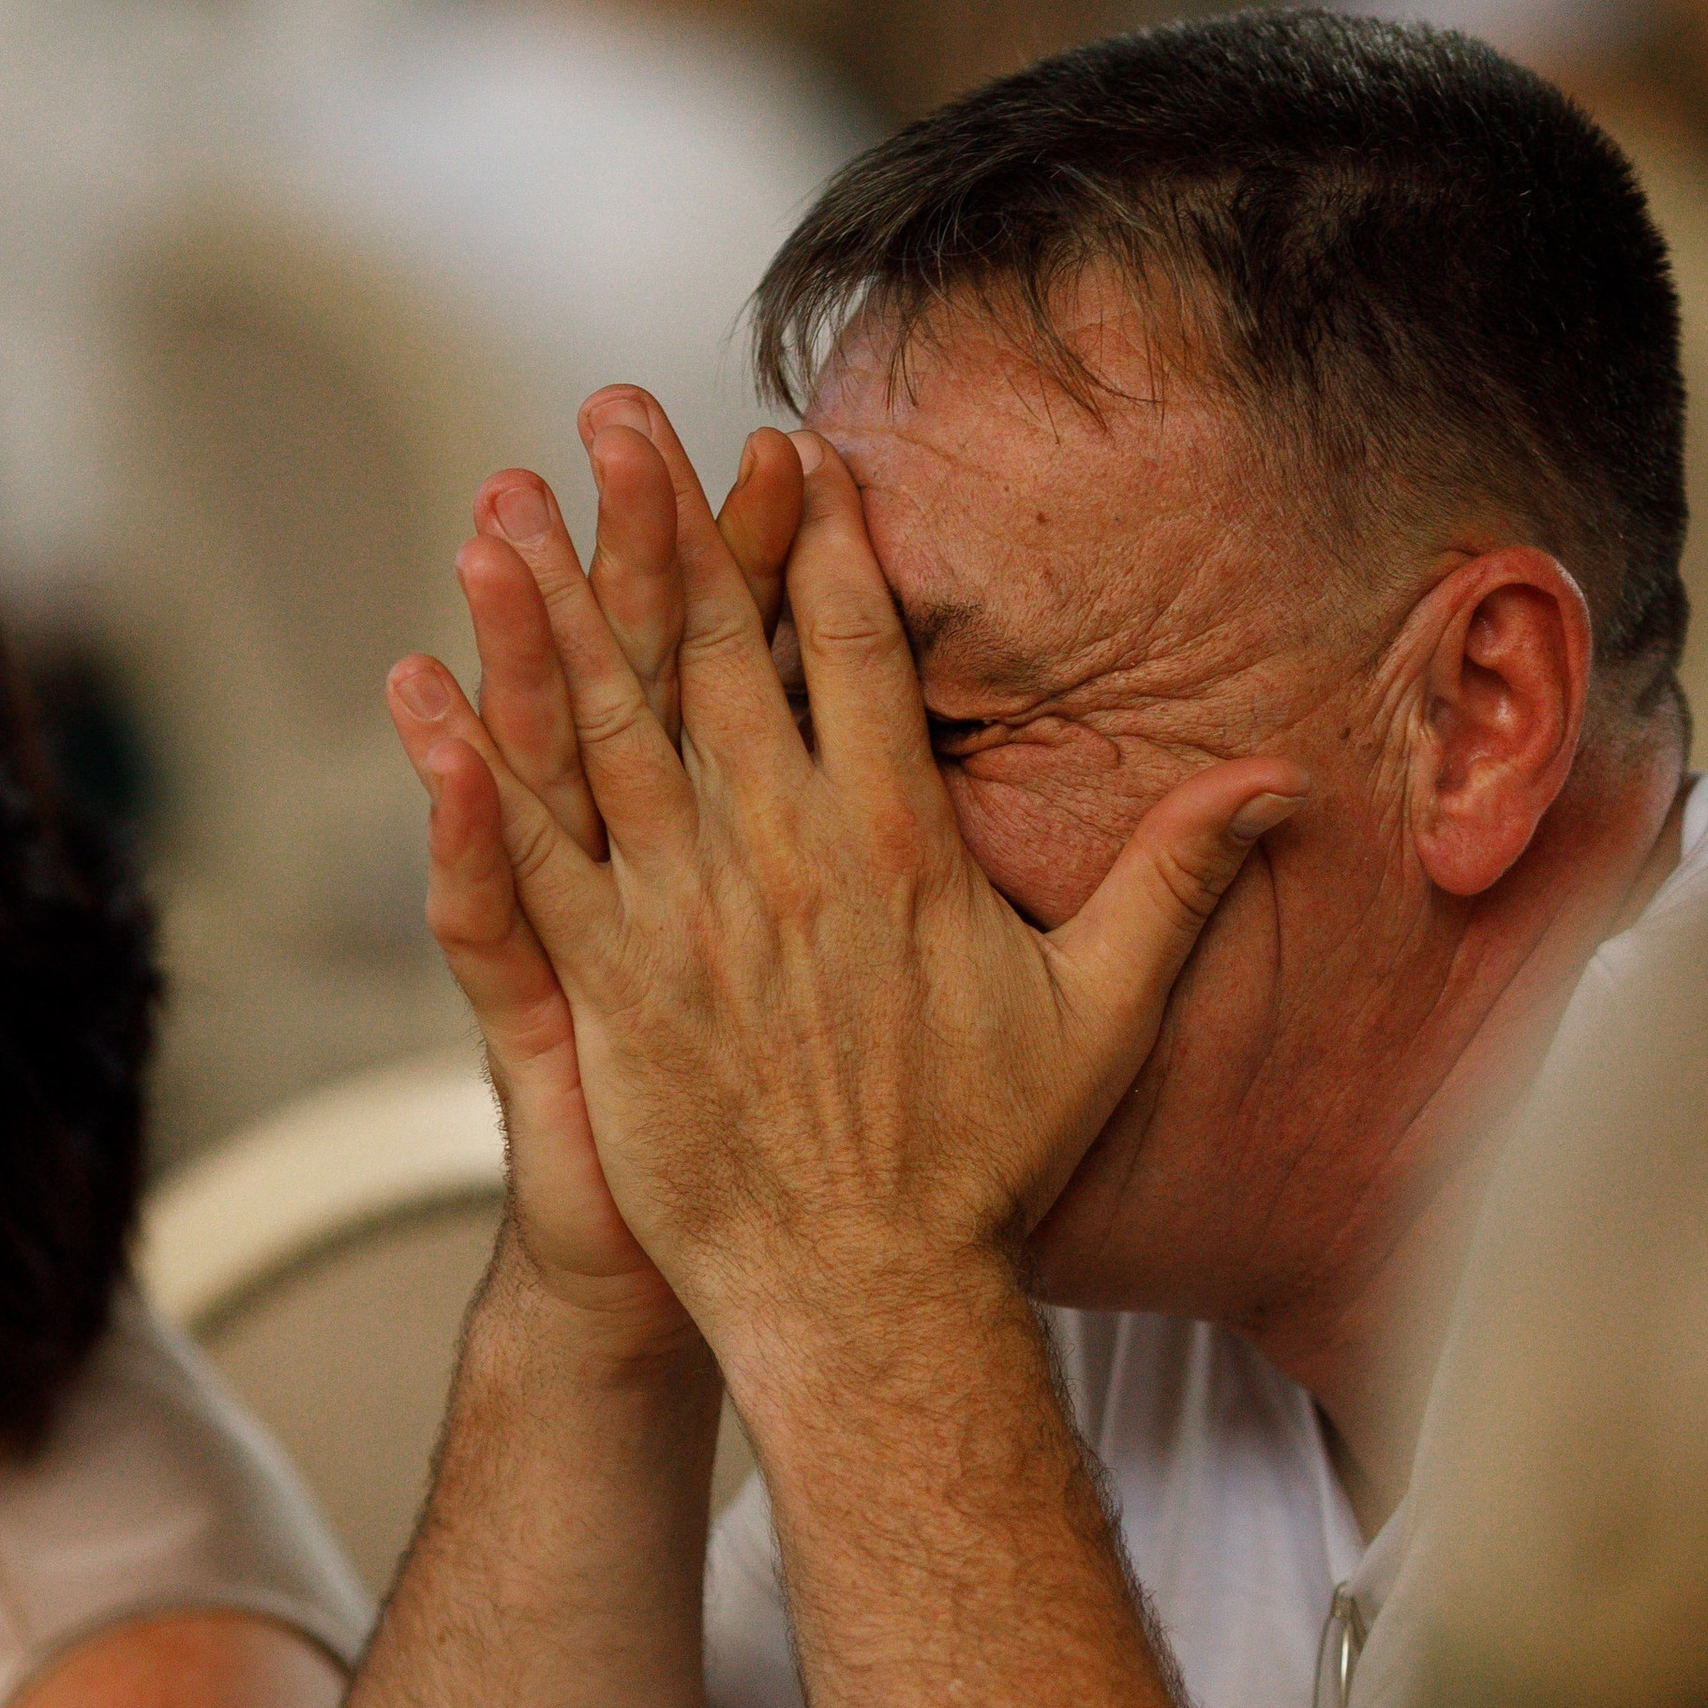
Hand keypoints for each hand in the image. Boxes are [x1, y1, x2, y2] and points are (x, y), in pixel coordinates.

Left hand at [406, 427, 1306, 1405]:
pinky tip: (429, 687)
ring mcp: (687, 919)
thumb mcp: (1101, 1012)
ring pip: (604, 729)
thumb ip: (1175, 879)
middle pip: (715, 652)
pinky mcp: (610, 988)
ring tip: (505, 504)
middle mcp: (786, 857)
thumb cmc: (985, 1164)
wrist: (870, 1295)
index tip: (791, 449)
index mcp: (900, 842)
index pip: (857, 651)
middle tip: (619, 413)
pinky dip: (473, 770)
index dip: (820, 538)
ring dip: (551, 609)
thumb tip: (1278, 787)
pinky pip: (528, 853)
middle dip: (666, 519)